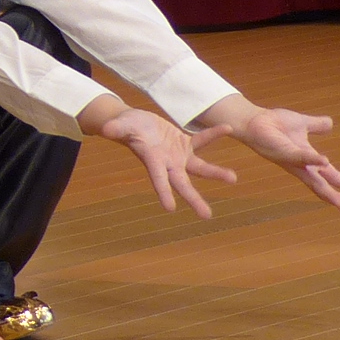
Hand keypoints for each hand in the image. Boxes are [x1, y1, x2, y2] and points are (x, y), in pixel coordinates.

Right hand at [85, 101, 237, 216]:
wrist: (135, 123)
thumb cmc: (124, 126)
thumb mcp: (120, 126)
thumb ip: (117, 128)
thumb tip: (107, 129)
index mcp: (152, 161)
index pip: (158, 179)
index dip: (163, 192)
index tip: (170, 208)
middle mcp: (168, 163)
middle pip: (183, 184)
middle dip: (194, 199)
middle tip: (206, 216)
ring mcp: (178, 155)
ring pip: (200, 167)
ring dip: (216, 173)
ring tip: (233, 178)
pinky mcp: (185, 144)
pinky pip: (202, 140)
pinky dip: (214, 134)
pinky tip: (227, 128)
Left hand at [205, 99, 339, 213]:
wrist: (255, 119)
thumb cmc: (275, 124)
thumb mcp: (302, 124)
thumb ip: (316, 125)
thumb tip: (330, 123)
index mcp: (308, 159)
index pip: (328, 175)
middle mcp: (301, 165)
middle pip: (322, 185)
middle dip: (337, 198)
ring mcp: (293, 161)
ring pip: (313, 180)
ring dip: (328, 191)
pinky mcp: (284, 153)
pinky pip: (301, 157)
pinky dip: (313, 160)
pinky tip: (326, 162)